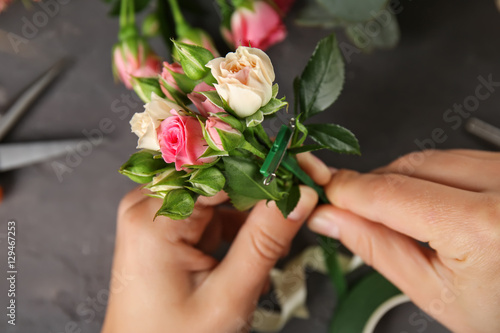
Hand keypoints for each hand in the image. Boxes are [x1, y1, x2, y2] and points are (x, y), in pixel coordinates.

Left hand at [102, 152, 327, 332]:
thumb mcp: (227, 296)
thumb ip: (264, 241)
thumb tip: (300, 195)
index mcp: (155, 217)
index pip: (221, 169)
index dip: (268, 165)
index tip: (307, 171)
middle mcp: (150, 204)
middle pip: (220, 175)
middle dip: (263, 189)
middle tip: (302, 202)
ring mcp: (158, 213)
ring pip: (220, 190)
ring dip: (253, 210)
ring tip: (276, 239)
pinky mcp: (169, 225)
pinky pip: (212, 208)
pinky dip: (238, 223)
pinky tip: (255, 247)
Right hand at [308, 149, 499, 332]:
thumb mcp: (435, 292)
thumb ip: (376, 248)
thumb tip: (332, 219)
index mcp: (483, 228)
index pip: (389, 193)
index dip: (346, 190)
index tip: (323, 192)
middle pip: (410, 165)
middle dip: (374, 186)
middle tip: (355, 212)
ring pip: (433, 157)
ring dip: (403, 181)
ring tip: (404, 219)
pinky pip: (459, 157)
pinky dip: (432, 177)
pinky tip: (432, 205)